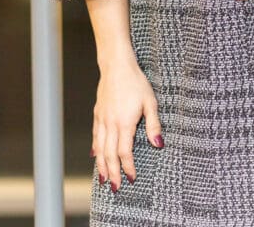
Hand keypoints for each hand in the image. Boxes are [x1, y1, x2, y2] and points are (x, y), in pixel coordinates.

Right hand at [91, 54, 163, 191]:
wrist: (116, 66)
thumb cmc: (136, 82)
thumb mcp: (150, 102)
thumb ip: (153, 125)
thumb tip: (158, 144)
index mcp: (125, 123)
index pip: (124, 152)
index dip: (128, 167)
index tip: (132, 178)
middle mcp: (110, 124)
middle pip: (109, 154)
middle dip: (113, 172)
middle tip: (115, 187)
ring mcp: (102, 119)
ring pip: (99, 148)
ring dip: (101, 165)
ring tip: (103, 178)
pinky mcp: (97, 113)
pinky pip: (95, 135)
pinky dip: (95, 148)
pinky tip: (95, 155)